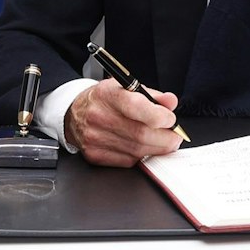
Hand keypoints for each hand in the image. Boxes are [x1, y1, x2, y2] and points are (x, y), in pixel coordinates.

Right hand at [64, 81, 182, 167]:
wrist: (75, 113)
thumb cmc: (105, 100)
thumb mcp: (126, 88)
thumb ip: (152, 95)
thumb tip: (171, 102)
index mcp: (107, 94)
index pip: (136, 106)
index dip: (159, 116)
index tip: (171, 119)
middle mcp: (98, 116)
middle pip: (140, 133)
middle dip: (165, 137)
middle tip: (174, 135)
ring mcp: (94, 138)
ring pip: (137, 151)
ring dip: (157, 149)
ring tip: (164, 142)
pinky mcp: (94, 155)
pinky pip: (128, 161)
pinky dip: (142, 156)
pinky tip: (145, 148)